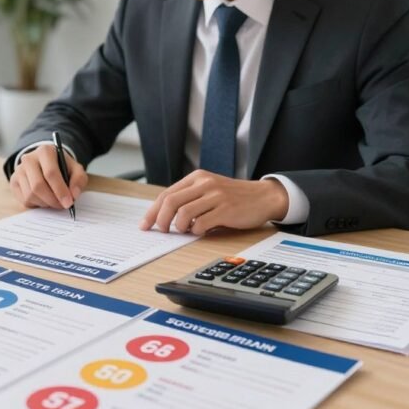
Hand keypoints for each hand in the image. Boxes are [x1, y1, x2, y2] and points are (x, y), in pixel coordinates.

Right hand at [10, 144, 87, 209]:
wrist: (46, 163)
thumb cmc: (62, 167)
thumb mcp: (75, 169)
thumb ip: (79, 180)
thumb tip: (74, 194)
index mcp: (45, 151)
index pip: (51, 173)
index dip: (60, 190)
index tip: (69, 202)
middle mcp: (29, 159)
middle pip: (38, 186)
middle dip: (52, 200)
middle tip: (62, 206)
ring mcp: (19, 170)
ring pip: (30, 195)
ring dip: (45, 203)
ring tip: (54, 201)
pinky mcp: (14, 182)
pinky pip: (25, 200)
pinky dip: (37, 204)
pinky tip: (44, 199)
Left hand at [139, 170, 288, 234]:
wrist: (263, 196)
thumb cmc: (234, 197)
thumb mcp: (209, 190)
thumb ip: (190, 198)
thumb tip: (163, 217)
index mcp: (197, 177)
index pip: (166, 194)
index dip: (153, 211)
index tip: (145, 225)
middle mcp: (205, 183)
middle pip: (170, 202)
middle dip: (160, 220)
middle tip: (161, 231)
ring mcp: (216, 195)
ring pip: (183, 213)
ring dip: (178, 227)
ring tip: (184, 231)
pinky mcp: (226, 209)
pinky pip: (201, 223)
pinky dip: (195, 231)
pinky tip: (200, 231)